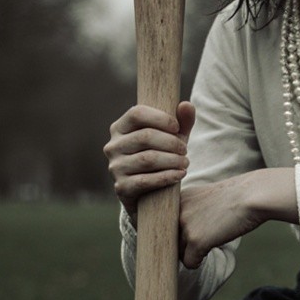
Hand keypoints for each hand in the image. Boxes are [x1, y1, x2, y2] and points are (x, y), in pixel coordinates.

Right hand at [104, 101, 194, 222]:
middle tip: (185, 150)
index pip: (137, 114)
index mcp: (120, 128)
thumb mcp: (172, 138)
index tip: (177, 128)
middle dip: (171, 142)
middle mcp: (113, 146)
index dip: (160, 118)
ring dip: (172, 160)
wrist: (149, 193)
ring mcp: (115, 167)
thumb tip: (187, 105)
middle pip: (145, 137)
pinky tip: (180, 174)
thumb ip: (181, 122)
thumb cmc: (161, 156)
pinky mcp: (121, 187)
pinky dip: (166, 177)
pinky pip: (145, 180)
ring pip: (147, 159)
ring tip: (185, 163)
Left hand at [179, 168, 298, 268]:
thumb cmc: (235, 197)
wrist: (252, 195)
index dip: (176, 232)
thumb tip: (180, 236)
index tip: (189, 233)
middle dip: (181, 245)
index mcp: (177, 199)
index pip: (163, 224)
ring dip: (192, 252)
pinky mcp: (196, 240)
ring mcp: (184, 226)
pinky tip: (209, 251)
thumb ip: (189, 210)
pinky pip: (189, 262)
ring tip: (209, 242)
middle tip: (199, 241)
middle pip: (169, 240)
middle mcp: (175, 211)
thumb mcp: (205, 197)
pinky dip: (198, 262)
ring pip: (178, 252)